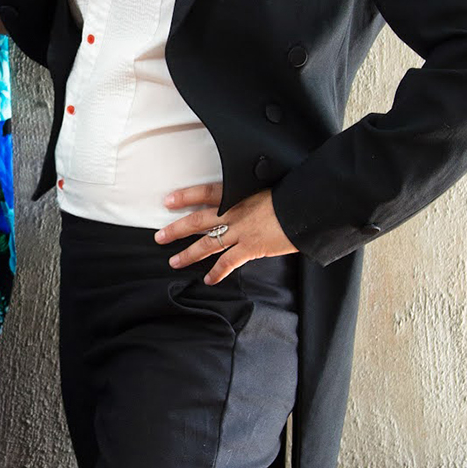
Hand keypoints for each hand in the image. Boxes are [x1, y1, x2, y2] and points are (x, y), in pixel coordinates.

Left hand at [158, 182, 296, 283]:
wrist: (307, 206)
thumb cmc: (292, 195)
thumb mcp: (269, 188)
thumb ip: (254, 195)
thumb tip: (250, 200)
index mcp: (239, 194)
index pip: (206, 193)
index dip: (185, 196)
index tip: (168, 201)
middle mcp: (234, 212)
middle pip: (197, 221)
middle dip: (176, 229)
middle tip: (159, 236)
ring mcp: (241, 231)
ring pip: (207, 244)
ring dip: (189, 254)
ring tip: (174, 262)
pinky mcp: (251, 247)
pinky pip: (228, 262)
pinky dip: (217, 273)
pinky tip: (209, 280)